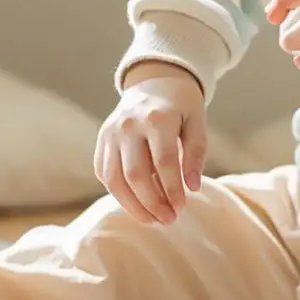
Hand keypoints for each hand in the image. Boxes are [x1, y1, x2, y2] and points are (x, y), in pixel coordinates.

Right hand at [95, 63, 207, 225]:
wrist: (154, 79)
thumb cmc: (181, 105)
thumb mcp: (197, 122)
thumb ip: (196, 153)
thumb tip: (192, 187)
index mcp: (157, 118)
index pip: (164, 162)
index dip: (172, 189)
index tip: (181, 208)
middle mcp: (129, 125)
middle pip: (136, 174)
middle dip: (152, 203)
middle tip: (169, 220)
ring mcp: (111, 131)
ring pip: (114, 178)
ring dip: (132, 205)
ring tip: (151, 219)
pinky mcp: (102, 138)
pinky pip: (104, 172)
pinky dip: (118, 193)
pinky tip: (136, 204)